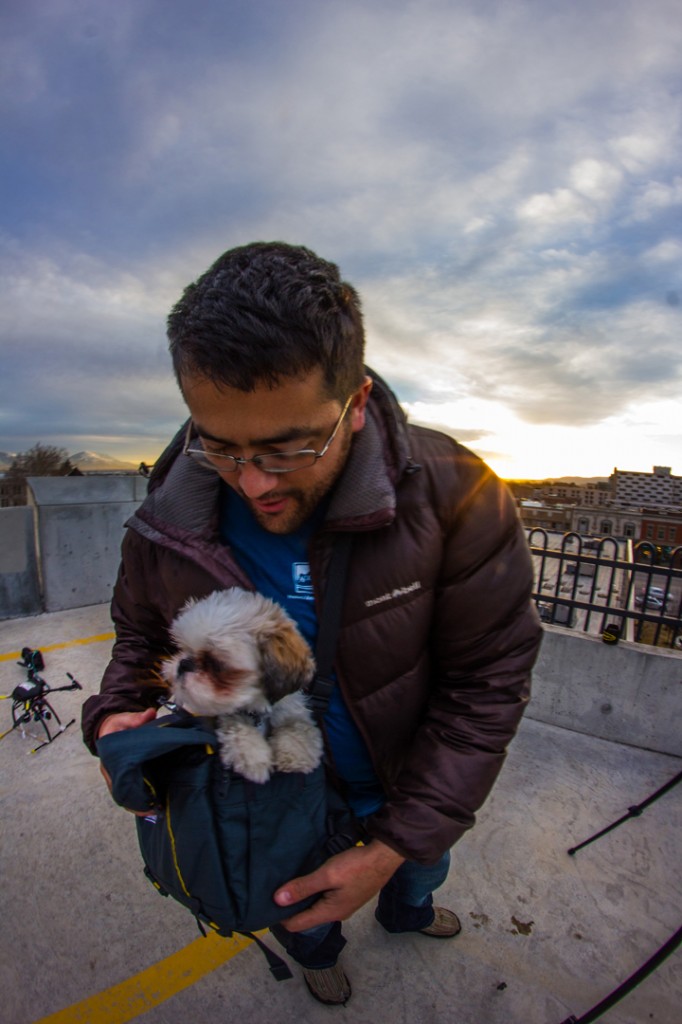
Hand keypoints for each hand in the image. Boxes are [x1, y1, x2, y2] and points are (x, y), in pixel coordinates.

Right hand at [98, 708, 157, 815]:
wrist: (110, 726)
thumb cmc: (117, 725)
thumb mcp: (125, 719)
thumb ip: (137, 718)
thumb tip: (150, 713)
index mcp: (110, 760)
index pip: (117, 782)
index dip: (128, 794)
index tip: (142, 802)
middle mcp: (113, 771)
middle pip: (123, 793)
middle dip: (136, 804)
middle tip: (153, 810)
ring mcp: (119, 774)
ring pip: (127, 794)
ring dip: (139, 803)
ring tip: (156, 809)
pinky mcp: (128, 775)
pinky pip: (133, 789)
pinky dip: (141, 796)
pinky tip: (154, 802)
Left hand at [274, 840, 404, 930]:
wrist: (384, 856)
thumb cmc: (356, 866)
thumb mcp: (327, 874)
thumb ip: (303, 887)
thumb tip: (277, 900)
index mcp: (329, 913)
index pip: (297, 925)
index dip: (280, 917)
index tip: (266, 903)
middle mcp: (336, 913)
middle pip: (306, 916)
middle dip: (290, 906)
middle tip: (274, 889)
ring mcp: (343, 904)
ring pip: (316, 906)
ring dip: (303, 897)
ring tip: (288, 882)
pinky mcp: (348, 894)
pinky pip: (325, 898)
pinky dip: (314, 891)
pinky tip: (309, 878)